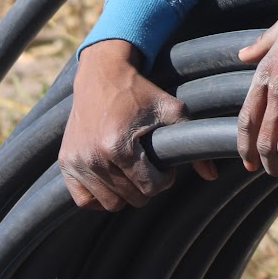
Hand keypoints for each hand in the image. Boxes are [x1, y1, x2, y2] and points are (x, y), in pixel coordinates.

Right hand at [59, 38, 216, 210]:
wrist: (102, 74)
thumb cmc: (140, 92)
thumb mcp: (172, 110)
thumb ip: (193, 142)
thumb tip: (212, 175)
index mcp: (119, 146)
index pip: (150, 188)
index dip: (164, 179)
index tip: (164, 164)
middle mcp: (94, 158)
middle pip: (131, 198)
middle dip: (145, 186)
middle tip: (148, 166)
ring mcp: (77, 162)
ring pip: (109, 203)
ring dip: (124, 192)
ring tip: (131, 170)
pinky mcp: (65, 163)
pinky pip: (84, 200)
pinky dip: (98, 196)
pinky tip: (111, 179)